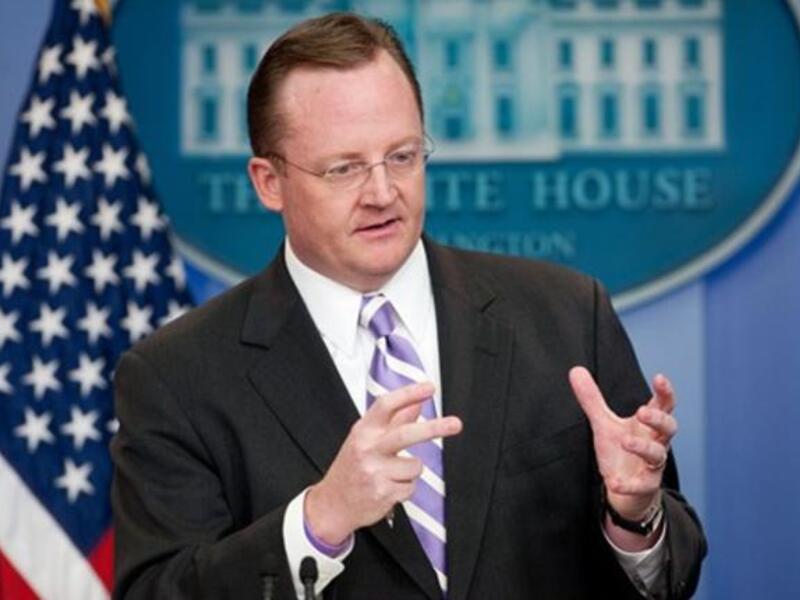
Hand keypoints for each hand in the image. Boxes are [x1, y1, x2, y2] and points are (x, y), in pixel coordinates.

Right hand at [305, 382, 462, 544]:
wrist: (333, 504)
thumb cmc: (352, 467)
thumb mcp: (366, 439)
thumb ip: (393, 421)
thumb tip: (417, 403)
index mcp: (363, 431)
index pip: (386, 405)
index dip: (409, 394)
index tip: (429, 387)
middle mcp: (367, 449)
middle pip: (405, 434)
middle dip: (434, 427)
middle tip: (456, 423)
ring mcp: (374, 472)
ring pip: (415, 466)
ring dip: (410, 472)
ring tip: (391, 475)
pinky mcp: (383, 493)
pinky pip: (412, 487)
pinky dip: (405, 489)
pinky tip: (388, 488)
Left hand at [569, 366, 676, 520]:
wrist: (626, 489)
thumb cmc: (620, 451)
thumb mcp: (604, 423)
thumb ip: (593, 399)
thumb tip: (576, 369)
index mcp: (648, 425)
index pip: (664, 405)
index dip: (665, 392)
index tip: (659, 377)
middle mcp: (656, 442)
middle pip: (669, 427)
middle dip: (658, 419)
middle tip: (641, 412)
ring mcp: (652, 465)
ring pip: (658, 455)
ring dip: (643, 447)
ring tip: (625, 441)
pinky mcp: (645, 485)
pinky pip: (642, 485)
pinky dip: (628, 484)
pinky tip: (613, 482)